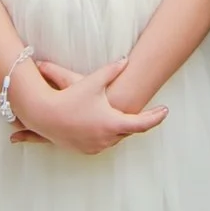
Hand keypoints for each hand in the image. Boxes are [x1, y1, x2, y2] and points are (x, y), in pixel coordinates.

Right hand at [18, 55, 165, 155]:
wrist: (44, 115)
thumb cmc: (70, 97)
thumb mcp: (93, 81)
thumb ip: (111, 70)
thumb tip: (126, 60)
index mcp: (112, 122)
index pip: (142, 123)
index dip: (155, 117)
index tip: (165, 110)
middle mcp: (106, 138)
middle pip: (129, 130)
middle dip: (137, 122)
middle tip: (150, 114)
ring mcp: (96, 146)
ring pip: (116, 138)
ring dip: (121, 129)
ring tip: (129, 120)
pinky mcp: (86, 150)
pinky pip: (103, 143)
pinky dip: (108, 135)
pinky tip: (109, 127)